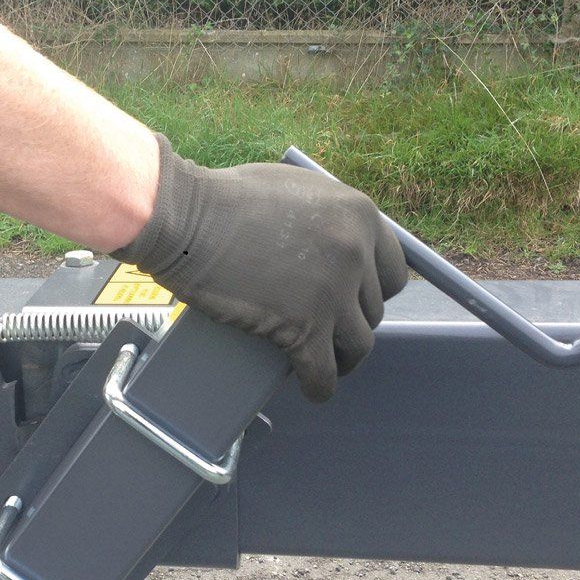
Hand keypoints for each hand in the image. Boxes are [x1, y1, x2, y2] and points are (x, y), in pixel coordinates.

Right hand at [115, 135, 406, 401]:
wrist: (186, 219)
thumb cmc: (224, 200)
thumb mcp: (295, 189)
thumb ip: (326, 215)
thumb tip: (337, 244)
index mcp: (359, 214)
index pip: (393, 269)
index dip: (373, 290)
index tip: (355, 302)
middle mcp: (355, 253)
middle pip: (374, 308)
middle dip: (352, 322)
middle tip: (327, 329)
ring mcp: (332, 293)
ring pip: (357, 345)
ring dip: (342, 358)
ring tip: (323, 362)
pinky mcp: (303, 327)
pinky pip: (324, 372)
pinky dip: (320, 386)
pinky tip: (312, 390)